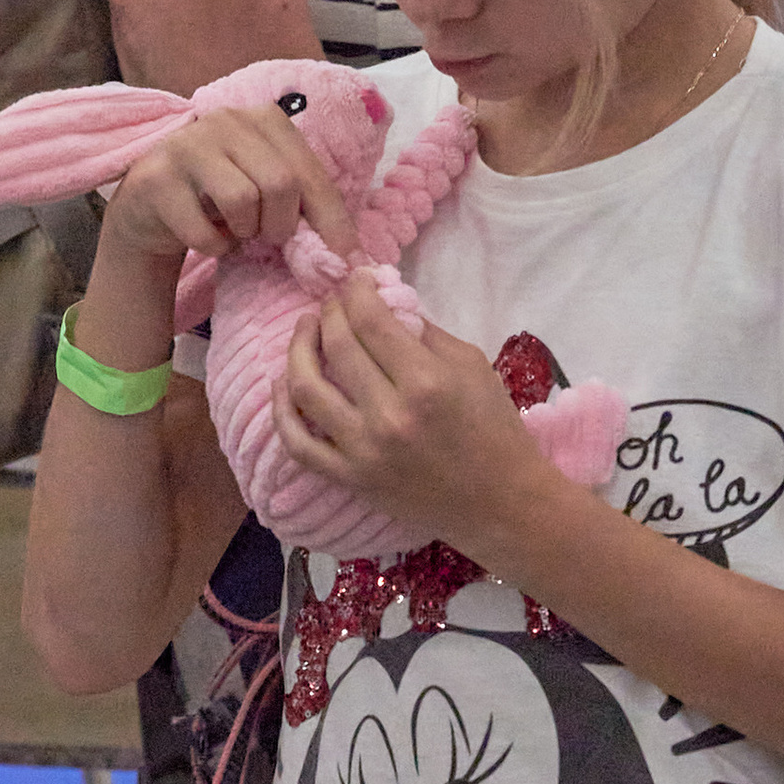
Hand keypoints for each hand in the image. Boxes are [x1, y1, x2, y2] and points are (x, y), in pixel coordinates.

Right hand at [102, 108, 362, 279]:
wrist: (151, 208)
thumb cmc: (220, 199)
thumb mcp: (267, 188)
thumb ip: (304, 202)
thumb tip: (352, 254)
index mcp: (265, 118)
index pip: (310, 171)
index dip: (332, 220)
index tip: (347, 259)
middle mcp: (227, 119)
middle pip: (280, 183)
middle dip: (281, 225)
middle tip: (268, 236)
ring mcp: (189, 144)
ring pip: (243, 200)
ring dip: (245, 233)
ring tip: (235, 230)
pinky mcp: (158, 179)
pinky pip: (204, 231)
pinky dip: (214, 247)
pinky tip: (207, 236)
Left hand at [276, 270, 539, 545]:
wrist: (500, 503)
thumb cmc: (494, 429)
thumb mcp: (472, 366)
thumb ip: (423, 333)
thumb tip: (382, 306)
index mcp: (425, 382)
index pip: (369, 319)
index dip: (355, 289)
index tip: (356, 279)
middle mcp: (388, 415)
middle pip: (337, 345)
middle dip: (330, 312)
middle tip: (333, 303)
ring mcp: (363, 451)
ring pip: (305, 389)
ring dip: (298, 349)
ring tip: (306, 330)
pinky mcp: (350, 479)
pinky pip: (298, 444)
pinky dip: (283, 410)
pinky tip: (285, 384)